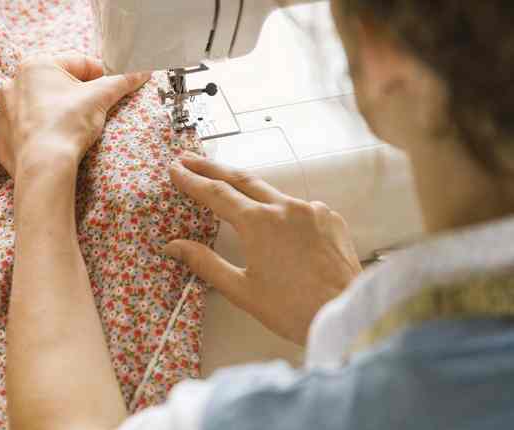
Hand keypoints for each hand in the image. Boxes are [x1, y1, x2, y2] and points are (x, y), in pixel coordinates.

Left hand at [0, 54, 149, 177]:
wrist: (43, 166)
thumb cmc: (68, 125)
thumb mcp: (101, 98)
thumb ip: (122, 81)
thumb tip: (142, 71)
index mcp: (36, 65)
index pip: (78, 63)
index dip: (100, 74)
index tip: (112, 88)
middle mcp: (13, 83)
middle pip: (56, 83)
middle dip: (75, 94)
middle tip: (93, 110)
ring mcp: (3, 111)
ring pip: (37, 105)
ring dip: (54, 112)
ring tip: (72, 128)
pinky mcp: (1, 136)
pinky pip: (22, 129)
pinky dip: (36, 133)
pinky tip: (51, 141)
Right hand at [164, 152, 361, 344]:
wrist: (346, 314)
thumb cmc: (293, 309)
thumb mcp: (241, 289)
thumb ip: (204, 263)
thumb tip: (174, 246)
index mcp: (259, 223)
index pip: (216, 193)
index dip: (192, 180)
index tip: (175, 169)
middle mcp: (285, 207)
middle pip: (240, 179)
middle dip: (211, 168)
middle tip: (189, 158)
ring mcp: (310, 210)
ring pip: (270, 191)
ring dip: (245, 187)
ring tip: (226, 185)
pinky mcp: (329, 218)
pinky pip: (296, 207)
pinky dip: (278, 208)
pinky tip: (272, 220)